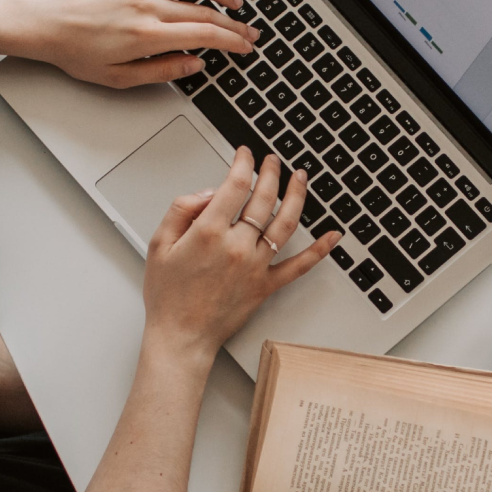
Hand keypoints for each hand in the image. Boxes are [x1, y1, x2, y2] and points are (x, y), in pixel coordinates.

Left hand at [14, 0, 259, 87]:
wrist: (43, 23)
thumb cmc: (74, 52)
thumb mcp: (119, 78)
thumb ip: (161, 71)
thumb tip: (193, 64)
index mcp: (148, 35)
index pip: (204, 35)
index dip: (232, 41)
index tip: (245, 46)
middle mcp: (147, 6)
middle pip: (204, 10)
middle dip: (232, 23)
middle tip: (248, 31)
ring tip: (233, 2)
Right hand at [141, 149, 337, 359]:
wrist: (180, 336)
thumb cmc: (167, 296)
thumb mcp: (158, 244)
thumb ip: (181, 209)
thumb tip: (209, 192)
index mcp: (208, 232)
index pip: (235, 185)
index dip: (243, 163)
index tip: (245, 155)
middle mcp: (237, 246)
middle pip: (264, 198)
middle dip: (270, 172)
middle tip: (272, 160)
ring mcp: (255, 266)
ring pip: (286, 223)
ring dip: (297, 195)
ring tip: (300, 178)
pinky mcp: (266, 286)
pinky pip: (299, 266)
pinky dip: (319, 250)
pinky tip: (333, 235)